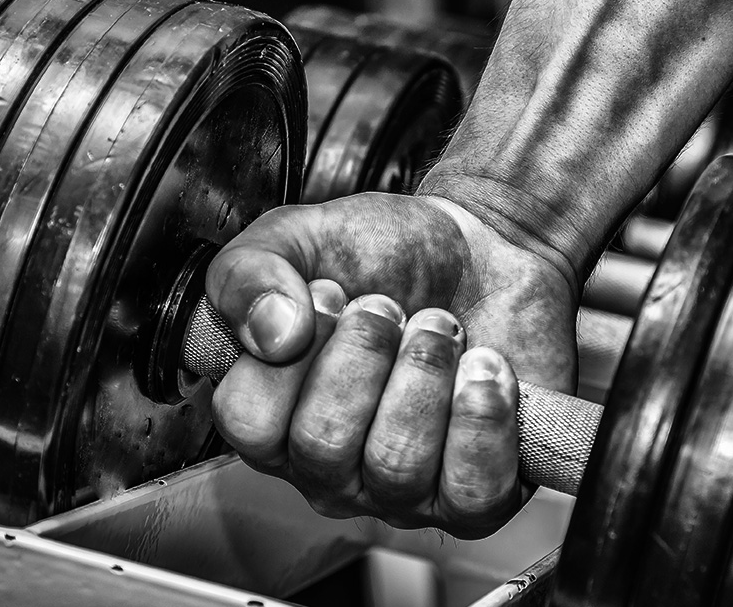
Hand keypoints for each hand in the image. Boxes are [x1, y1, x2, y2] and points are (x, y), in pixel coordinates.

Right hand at [204, 192, 577, 537]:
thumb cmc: (384, 257)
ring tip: (441, 327)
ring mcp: (401, 492)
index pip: (248, 422)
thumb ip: (247, 274)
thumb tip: (270, 335)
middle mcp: (329, 470)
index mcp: (273, 418)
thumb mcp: (296, 237)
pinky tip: (484, 366)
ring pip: (396, 467)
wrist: (481, 251)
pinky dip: (481, 420)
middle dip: (364, 354)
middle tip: (391, 306)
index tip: (331, 293)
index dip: (291, 353)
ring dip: (424, 373)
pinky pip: (473, 492)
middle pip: (322, 445)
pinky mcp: (476, 494)